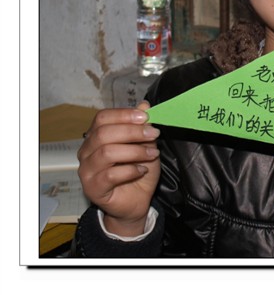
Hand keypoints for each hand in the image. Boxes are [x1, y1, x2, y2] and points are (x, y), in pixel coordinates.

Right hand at [77, 101, 160, 236]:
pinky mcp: (93, 188)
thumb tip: (144, 105)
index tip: (146, 117)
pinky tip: (142, 170)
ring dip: (134, 151)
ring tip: (152, 153)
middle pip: (104, 133)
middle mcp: (86, 152)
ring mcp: (87, 171)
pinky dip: (130, 170)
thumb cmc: (138, 170)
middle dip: (132, 131)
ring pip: (107, 152)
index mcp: (96, 137)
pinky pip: (110, 175)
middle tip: (153, 134)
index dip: (124, 114)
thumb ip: (142, 126)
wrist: (135, 201)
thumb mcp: (145, 144)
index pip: (102, 118)